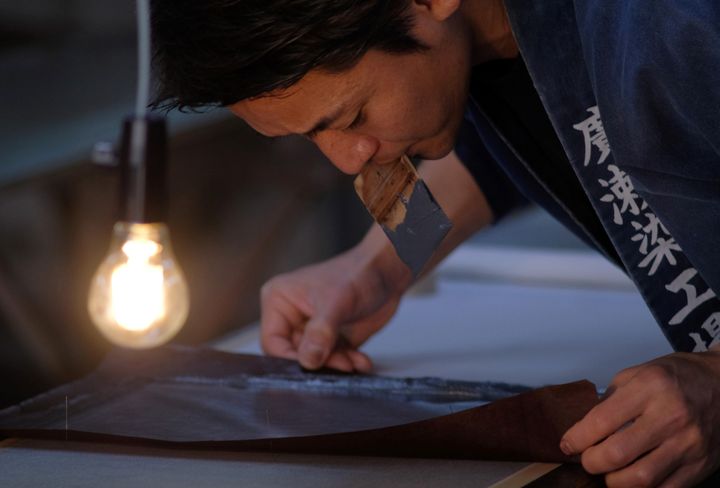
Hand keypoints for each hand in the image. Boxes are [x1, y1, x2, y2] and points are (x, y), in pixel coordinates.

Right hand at [260, 243, 406, 372]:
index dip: (290, 358)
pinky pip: (333, 360)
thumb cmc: (358, 273)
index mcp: (279, 300)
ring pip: (315, 360)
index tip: (312, 366)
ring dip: (336, 365)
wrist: (387, 271)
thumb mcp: (336, 303)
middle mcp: (292, 315)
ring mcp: (311, 328)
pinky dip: (347, 363)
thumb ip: (320, 333)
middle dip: (320, 363)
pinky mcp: (331, 338)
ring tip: (355, 362)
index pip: (272, 341)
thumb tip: (308, 360)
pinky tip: (361, 360)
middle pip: (295, 354)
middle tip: (341, 364)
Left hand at [560, 350, 719, 486]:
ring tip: (609, 472)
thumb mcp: (639, 372)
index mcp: (650, 387)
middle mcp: (671, 416)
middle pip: (617, 454)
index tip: (567, 444)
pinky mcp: (702, 465)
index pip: (601, 421)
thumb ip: (611, 399)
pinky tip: (633, 479)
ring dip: (614, 481)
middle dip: (592, 462)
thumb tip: (586, 427)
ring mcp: (689, 444)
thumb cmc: (678, 376)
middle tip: (587, 460)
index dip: (577, 438)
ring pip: (640, 479)